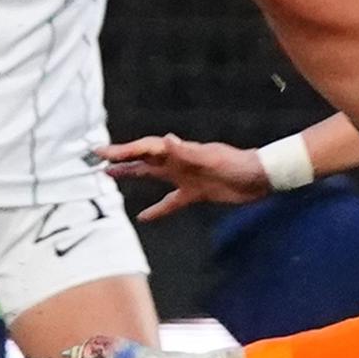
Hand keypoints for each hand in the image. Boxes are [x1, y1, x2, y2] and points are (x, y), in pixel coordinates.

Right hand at [99, 134, 269, 221]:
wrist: (261, 178)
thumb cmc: (238, 165)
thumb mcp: (212, 158)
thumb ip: (188, 152)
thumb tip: (167, 140)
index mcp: (181, 152)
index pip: (146, 148)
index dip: (124, 150)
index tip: (101, 152)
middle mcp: (179, 162)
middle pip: (144, 159)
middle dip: (122, 158)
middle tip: (97, 160)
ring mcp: (186, 177)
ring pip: (152, 176)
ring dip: (132, 175)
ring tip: (110, 177)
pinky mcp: (195, 193)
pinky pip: (170, 202)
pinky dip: (157, 209)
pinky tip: (142, 217)